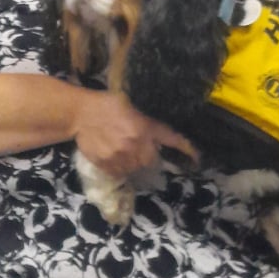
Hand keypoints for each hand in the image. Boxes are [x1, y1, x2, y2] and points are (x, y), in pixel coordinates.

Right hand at [74, 91, 196, 177]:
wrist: (80, 114)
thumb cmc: (107, 105)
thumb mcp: (132, 106)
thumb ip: (147, 122)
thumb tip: (159, 137)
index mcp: (145, 126)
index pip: (173, 139)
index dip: (187, 150)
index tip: (197, 159)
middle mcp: (136, 142)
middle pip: (151, 160)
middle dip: (146, 156)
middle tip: (136, 148)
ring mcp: (120, 155)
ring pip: (134, 168)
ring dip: (131, 162)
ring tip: (121, 151)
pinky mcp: (107, 163)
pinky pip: (119, 172)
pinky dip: (119, 167)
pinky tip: (112, 156)